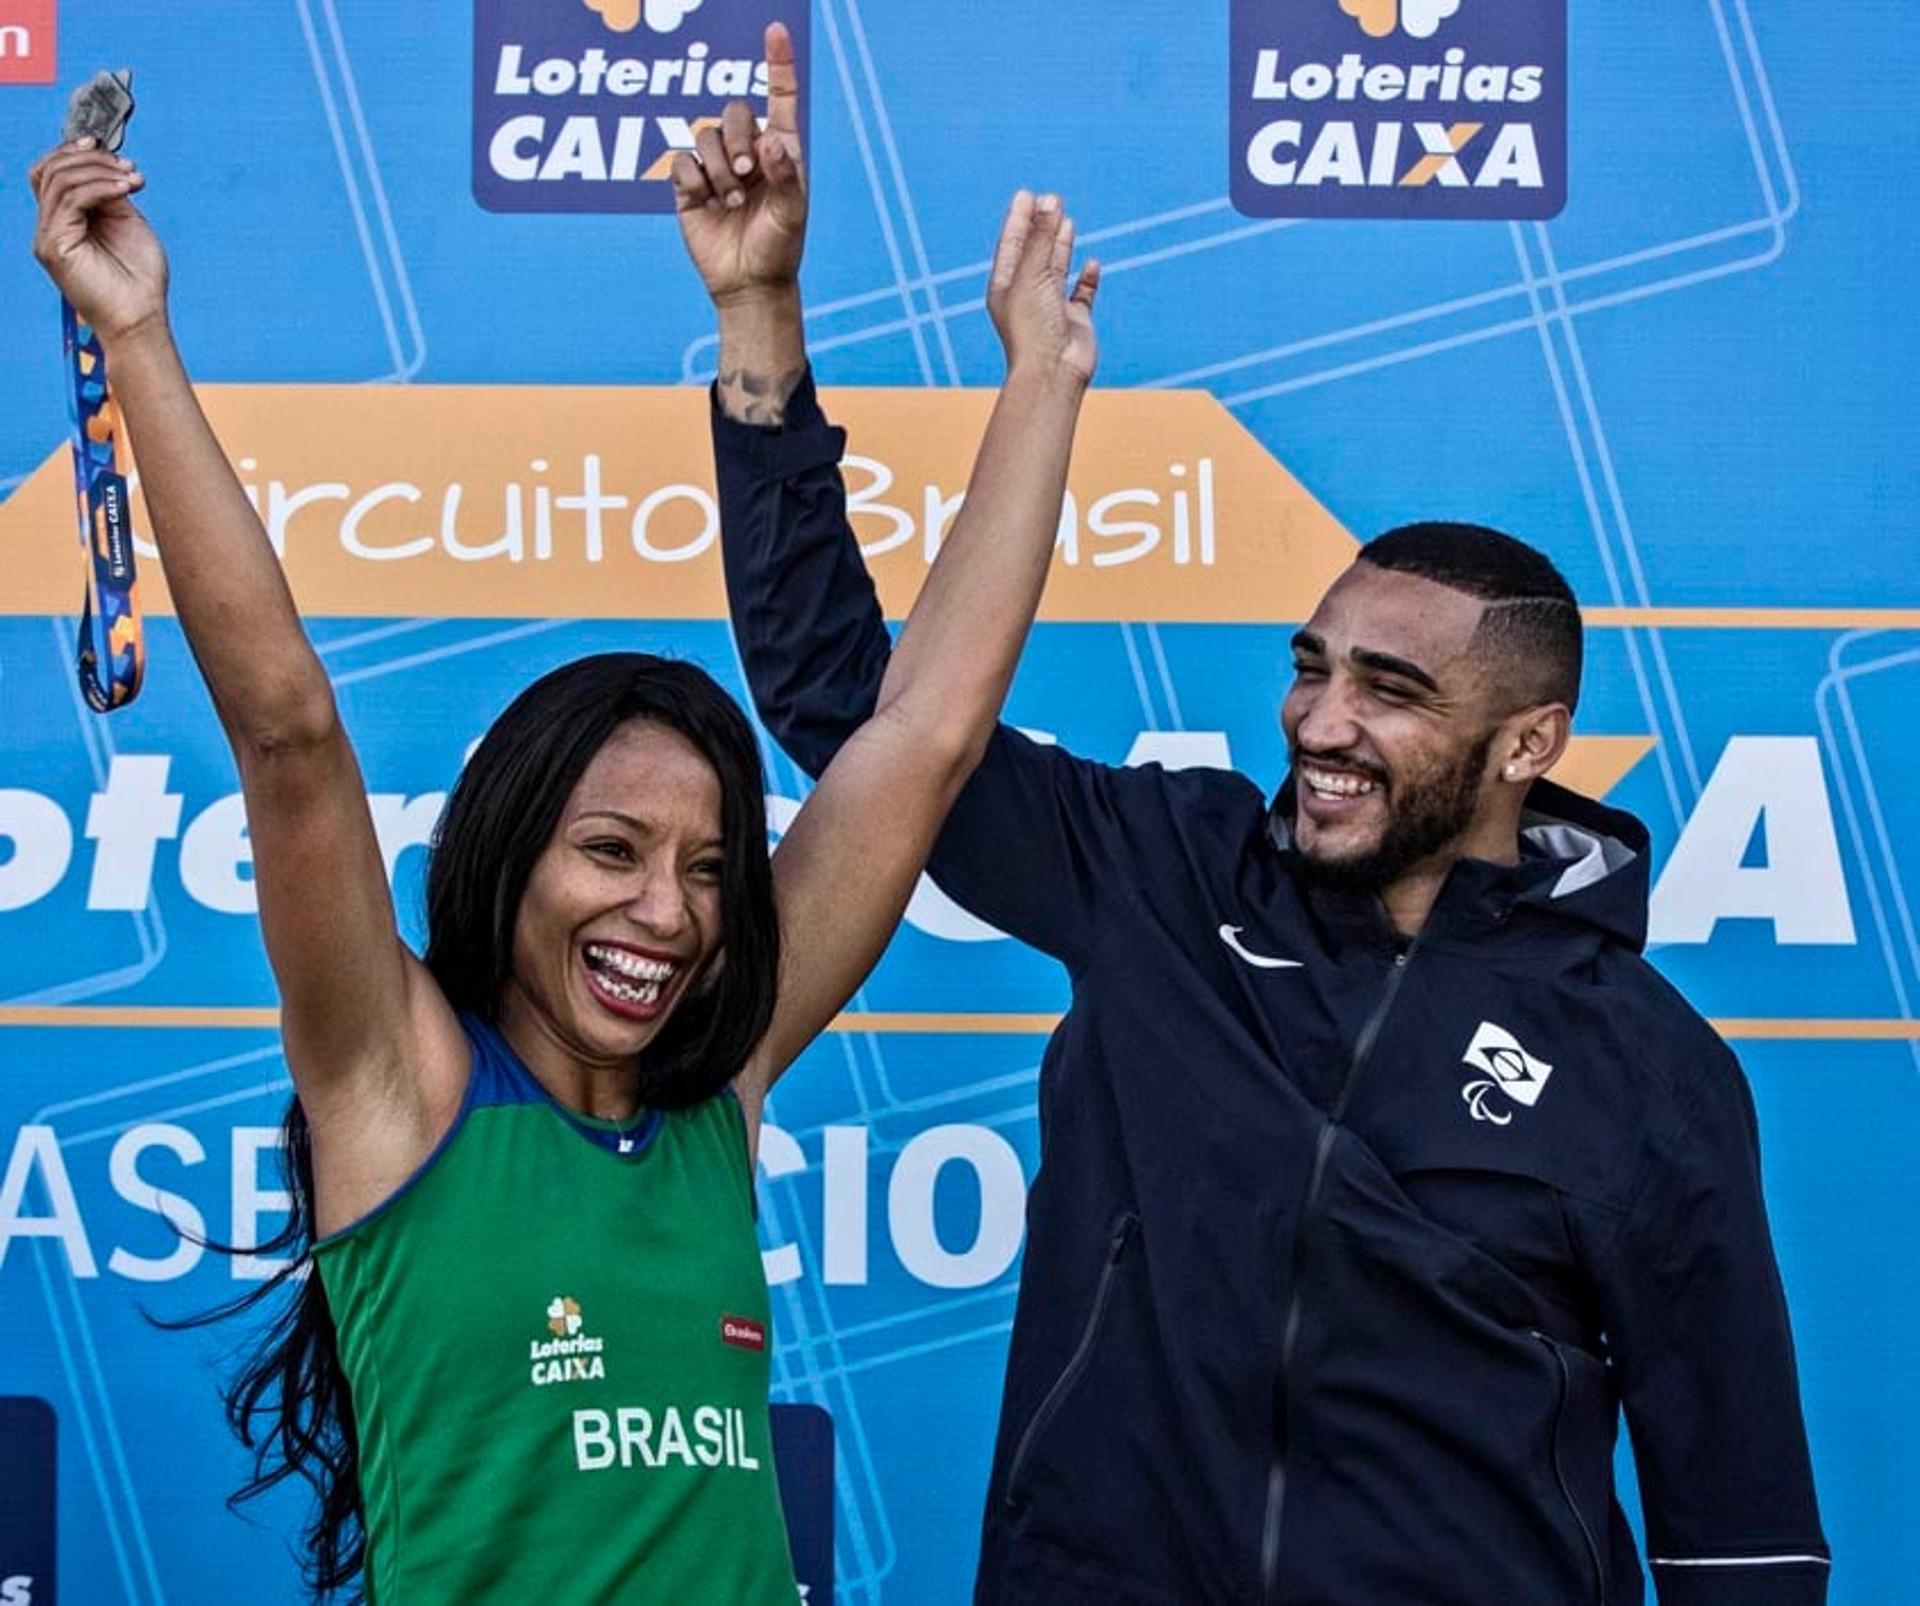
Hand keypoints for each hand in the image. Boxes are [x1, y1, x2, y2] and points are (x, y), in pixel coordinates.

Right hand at [29, 138, 166, 344]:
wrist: (142, 318)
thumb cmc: (140, 278)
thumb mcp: (127, 223)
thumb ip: (110, 193)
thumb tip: (107, 163)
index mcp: (66, 219)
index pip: (52, 172)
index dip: (74, 151)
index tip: (107, 146)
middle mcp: (50, 225)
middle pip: (50, 170)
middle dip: (89, 158)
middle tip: (127, 166)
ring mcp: (48, 235)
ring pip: (58, 180)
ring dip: (99, 171)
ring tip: (132, 179)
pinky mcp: (53, 246)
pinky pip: (69, 200)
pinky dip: (99, 187)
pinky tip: (125, 188)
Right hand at [672, 21, 805, 305]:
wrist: (749, 284)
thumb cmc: (779, 248)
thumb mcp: (793, 213)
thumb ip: (785, 174)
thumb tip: (770, 139)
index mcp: (781, 149)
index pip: (780, 95)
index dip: (777, 62)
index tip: (775, 30)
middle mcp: (748, 151)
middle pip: (733, 110)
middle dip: (737, 138)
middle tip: (746, 174)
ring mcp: (717, 166)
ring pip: (705, 134)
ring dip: (718, 167)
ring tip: (730, 201)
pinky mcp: (689, 186)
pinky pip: (681, 161)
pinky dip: (695, 180)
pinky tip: (707, 204)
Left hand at [987, 192, 1099, 384]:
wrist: (1052, 372)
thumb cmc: (1033, 326)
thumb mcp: (1033, 273)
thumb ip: (1042, 237)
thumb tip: (1050, 201)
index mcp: (1005, 287)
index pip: (1011, 245)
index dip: (1018, 220)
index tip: (1026, 194)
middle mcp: (1026, 296)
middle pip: (1033, 253)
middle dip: (1041, 226)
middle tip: (1051, 199)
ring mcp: (1051, 308)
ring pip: (1056, 269)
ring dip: (1060, 245)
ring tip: (1066, 221)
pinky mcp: (1075, 322)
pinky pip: (1082, 294)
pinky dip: (1087, 277)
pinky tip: (1092, 262)